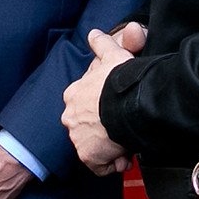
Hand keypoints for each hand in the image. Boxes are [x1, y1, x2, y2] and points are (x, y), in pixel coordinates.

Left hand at [62, 25, 142, 174]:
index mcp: (74, 94)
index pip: (86, 105)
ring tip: (126, 143)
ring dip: (110, 148)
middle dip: (105, 132)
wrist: (127, 103)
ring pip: (94, 147)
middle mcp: (71, 116)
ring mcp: (78, 137)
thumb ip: (102, 45)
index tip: (116, 113)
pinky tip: (124, 157)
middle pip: (88, 128)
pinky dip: (111, 164)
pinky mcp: (89, 155)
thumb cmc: (120, 81)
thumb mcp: (112, 56)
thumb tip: (94, 33)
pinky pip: (99, 165)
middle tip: (123, 129)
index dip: (102, 111)